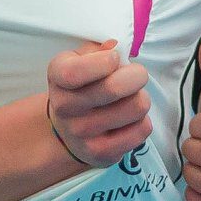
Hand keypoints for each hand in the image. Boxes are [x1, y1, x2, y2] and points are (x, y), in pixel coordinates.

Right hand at [45, 39, 152, 168]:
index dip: (105, 61)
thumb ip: (98, 49)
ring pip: (137, 107)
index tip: (114, 59)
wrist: (68, 129)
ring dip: (140, 99)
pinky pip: (142, 129)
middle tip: (134, 77)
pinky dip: (142, 121)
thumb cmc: (83, 84)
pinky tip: (128, 119)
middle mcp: (64, 107)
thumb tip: (115, 47)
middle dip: (136, 75)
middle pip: (116, 87)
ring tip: (129, 99)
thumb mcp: (81, 59)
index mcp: (58, 76)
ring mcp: (81, 133)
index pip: (75, 72)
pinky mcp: (101, 153)